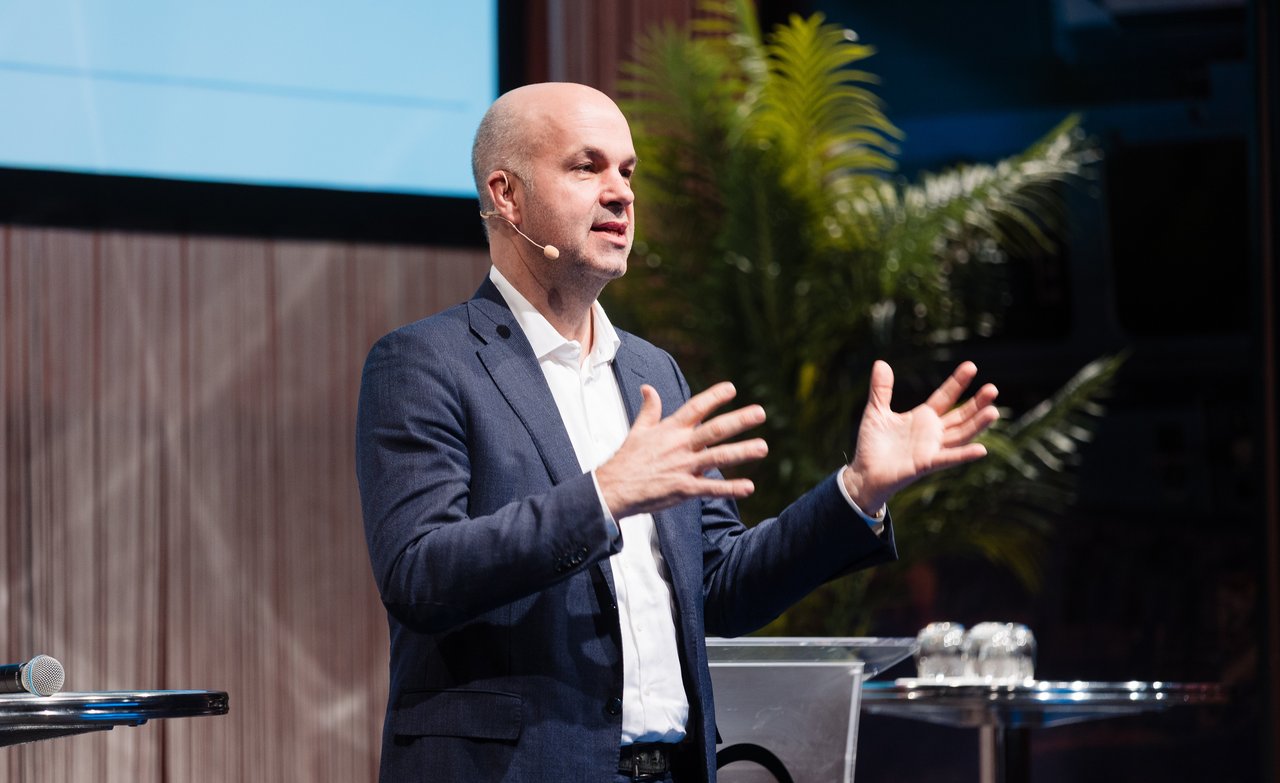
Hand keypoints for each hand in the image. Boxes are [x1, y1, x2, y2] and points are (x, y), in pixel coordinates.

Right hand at [596, 382, 767, 518]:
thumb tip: (647, 388)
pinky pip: (711, 488)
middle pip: (714, 430)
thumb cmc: (627, 460)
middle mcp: (680, 446)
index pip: (695, 408)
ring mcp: (683, 467)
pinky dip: (730, 488)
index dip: (714, 397)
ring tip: (763, 447)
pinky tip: (748, 487)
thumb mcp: (638, 430)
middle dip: (738, 420)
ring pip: (717, 457)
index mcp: (670, 429)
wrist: (613, 489)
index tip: (731, 388)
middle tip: (760, 413)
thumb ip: (649, 409)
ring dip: (741, 452)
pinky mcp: (683, 489)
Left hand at [843, 361, 998, 513]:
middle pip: (960, 416)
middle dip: (976, 403)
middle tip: (992, 389)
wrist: (864, 473)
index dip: (957, 383)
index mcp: (923, 418)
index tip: (971, 366)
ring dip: (977, 425)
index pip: (945, 397)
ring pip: (960, 435)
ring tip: (993, 412)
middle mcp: (932, 433)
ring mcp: (932, 449)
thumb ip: (881, 389)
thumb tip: (881, 362)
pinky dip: (964, 455)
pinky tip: (981, 449)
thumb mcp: (876, 411)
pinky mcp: (926, 464)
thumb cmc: (873, 445)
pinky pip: (948, 459)